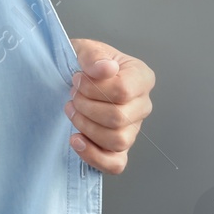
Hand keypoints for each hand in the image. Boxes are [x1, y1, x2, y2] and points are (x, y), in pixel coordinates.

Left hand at [64, 38, 154, 174]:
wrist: (74, 78)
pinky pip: (116, 164)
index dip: (93, 88)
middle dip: (86, 107)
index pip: (123, 90)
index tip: (77, 79)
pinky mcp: (119, 149)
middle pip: (119, 118)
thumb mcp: (84, 50)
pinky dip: (93, 156)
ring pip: (117, 141)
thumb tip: (106, 68)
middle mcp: (142, 105)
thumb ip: (94, 56)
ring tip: (72, 111)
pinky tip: (75, 140)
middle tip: (72, 95)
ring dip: (86, 127)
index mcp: (141, 78)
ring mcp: (133, 129)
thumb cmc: (84, 64)